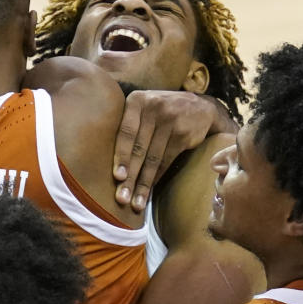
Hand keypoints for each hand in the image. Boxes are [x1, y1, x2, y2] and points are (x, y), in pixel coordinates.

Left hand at [113, 90, 236, 211]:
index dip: (121, 156)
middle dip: (130, 177)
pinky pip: (166, 161)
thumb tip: (101, 157)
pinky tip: (149, 191)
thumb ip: (127, 123)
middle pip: (139, 149)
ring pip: (153, 159)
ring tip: (136, 203)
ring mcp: (171, 120)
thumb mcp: (143, 108)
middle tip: (121, 199)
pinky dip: (157, 178)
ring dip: (143, 184)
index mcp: (137, 100)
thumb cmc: (160, 112)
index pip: (126, 132)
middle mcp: (154, 107)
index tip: (117, 177)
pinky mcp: (184, 134)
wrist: (201, 107)